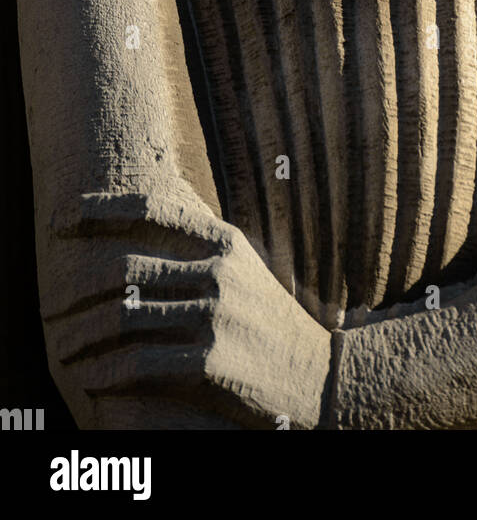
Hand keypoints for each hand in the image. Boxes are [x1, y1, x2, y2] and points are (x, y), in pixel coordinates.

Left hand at [43, 187, 331, 429]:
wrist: (316, 376)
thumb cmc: (267, 321)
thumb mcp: (242, 269)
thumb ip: (199, 247)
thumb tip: (140, 222)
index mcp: (224, 241)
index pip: (150, 209)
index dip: (98, 210)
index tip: (59, 221)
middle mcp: (219, 271)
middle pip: (125, 266)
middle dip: (75, 289)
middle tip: (50, 307)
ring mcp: (216, 314)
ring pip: (124, 315)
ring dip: (81, 335)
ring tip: (62, 347)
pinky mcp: (210, 361)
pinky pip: (138, 362)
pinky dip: (104, 371)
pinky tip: (89, 377)